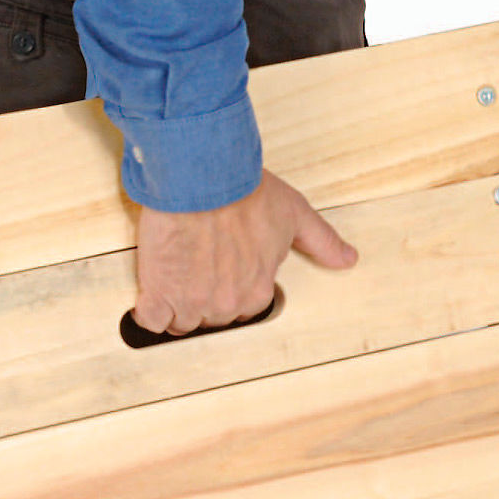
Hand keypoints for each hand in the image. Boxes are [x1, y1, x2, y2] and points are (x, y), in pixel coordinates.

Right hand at [131, 169, 358, 335]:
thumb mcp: (295, 214)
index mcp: (258, 291)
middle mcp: (227, 304)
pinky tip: (153, 293)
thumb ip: (322, 242)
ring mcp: (191, 302)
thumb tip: (348, 259)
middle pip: (211, 317)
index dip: (230, 288)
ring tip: (175, 274)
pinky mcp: (159, 294)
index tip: (222, 268)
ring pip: (181, 321)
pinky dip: (150, 310)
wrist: (203, 178)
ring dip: (176, 304)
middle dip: (204, 297)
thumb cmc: (246, 191)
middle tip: (197, 266)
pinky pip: (151, 319)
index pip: (243, 310)